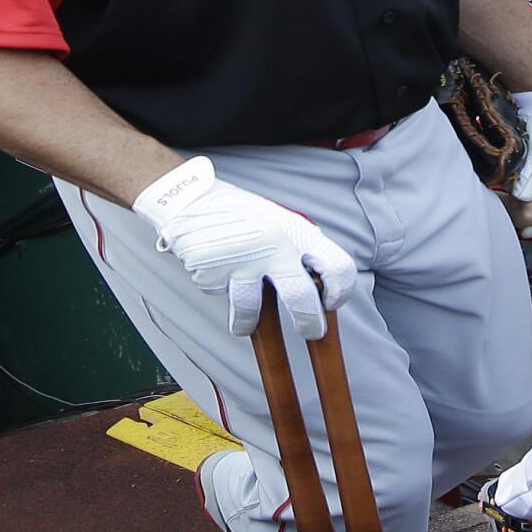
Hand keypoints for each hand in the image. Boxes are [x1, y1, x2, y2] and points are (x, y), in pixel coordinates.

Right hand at [132, 157, 356, 339]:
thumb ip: (302, 250)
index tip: (329, 304)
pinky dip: (220, 290)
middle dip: (309, 324)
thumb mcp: (282, 222)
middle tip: (309, 332)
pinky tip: (216, 271)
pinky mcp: (214, 271)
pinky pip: (222, 295)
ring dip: (247, 323)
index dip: (340, 293)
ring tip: (244, 323)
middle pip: (302, 298)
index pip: (338, 268)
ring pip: (252, 310)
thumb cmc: (243, 216)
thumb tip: (322, 286)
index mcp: (298, 232)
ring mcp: (243, 260)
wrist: (191, 199)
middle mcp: (275, 245)